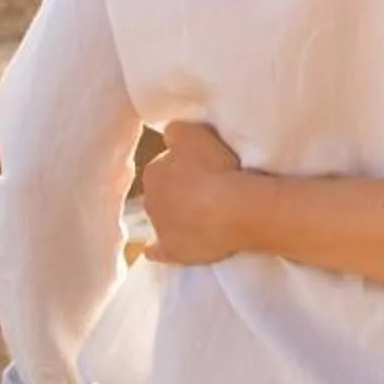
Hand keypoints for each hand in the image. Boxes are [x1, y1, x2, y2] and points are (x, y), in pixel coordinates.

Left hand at [138, 121, 251, 265]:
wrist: (233, 210)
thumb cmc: (216, 168)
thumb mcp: (193, 132)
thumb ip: (176, 131)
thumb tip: (169, 136)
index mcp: (154, 170)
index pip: (165, 165)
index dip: (185, 166)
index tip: (203, 168)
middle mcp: (149, 199)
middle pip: (163, 192)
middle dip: (179, 191)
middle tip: (206, 191)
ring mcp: (159, 228)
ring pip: (163, 218)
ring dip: (176, 216)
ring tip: (204, 216)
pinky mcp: (171, 251)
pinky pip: (158, 250)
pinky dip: (158, 249)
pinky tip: (160, 250)